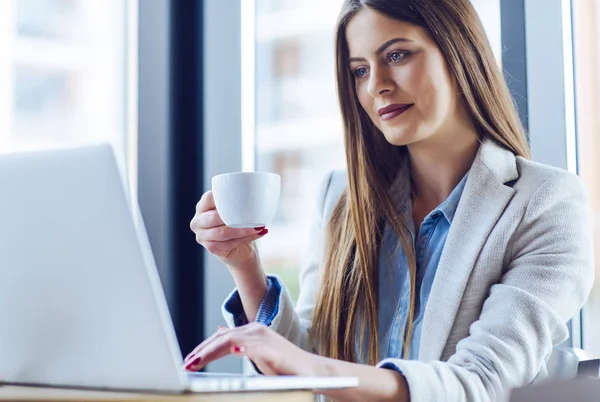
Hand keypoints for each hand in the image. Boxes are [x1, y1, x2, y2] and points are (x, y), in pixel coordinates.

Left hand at [183, 322, 317, 375]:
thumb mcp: (256, 353)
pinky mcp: (272, 349)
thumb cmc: (284, 366)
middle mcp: (256, 330)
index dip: (204, 348)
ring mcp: (264, 338)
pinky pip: (252, 347)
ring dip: (210, 351)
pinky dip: (240, 347)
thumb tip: (220, 333)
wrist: (310, 372)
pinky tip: (230, 350)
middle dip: (202, 351)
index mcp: (252, 331)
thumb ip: (239, 343)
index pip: (222, 337)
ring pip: (230, 340)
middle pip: (222, 337)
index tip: (189, 360)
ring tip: (195, 362)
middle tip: (186, 364)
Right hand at [190, 191, 267, 269]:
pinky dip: (245, 239)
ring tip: (258, 227)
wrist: (240, 249)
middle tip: (254, 216)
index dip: (223, 197)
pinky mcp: (210, 248)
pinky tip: (256, 234)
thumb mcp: (234, 211)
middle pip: (215, 217)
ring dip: (243, 230)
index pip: (209, 198)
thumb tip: (255, 196)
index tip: (241, 197)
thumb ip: (237, 202)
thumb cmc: (237, 224)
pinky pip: (228, 244)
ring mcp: (202, 236)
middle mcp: (198, 221)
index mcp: (202, 206)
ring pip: (223, 232)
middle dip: (236, 217)